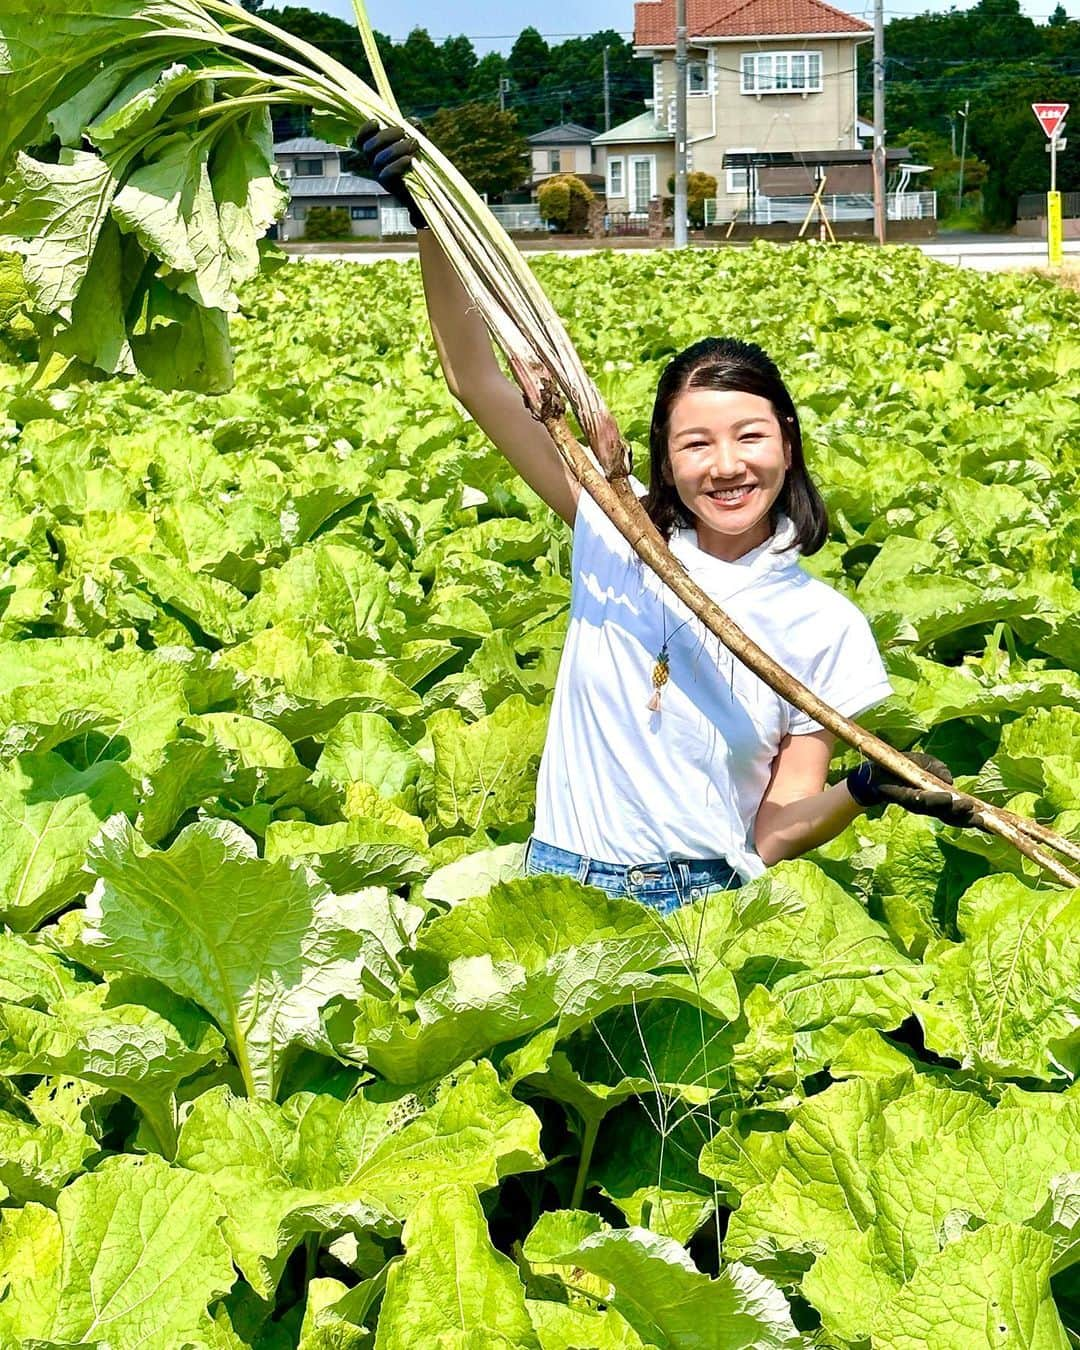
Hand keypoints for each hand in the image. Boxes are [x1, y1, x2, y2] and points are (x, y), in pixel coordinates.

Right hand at [355, 119, 426, 229]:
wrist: (428, 187)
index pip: (361, 139)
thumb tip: (412, 122)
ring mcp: (380, 176)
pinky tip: (409, 159)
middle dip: (386, 136)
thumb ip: (414, 128)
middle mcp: (373, 162)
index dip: (365, 130)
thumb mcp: (417, 139)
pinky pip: (388, 175)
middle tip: (402, 131)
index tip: (376, 122)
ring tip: (413, 143)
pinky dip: (398, 165)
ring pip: (379, 160)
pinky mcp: (389, 187)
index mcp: (375, 149)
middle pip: (369, 147)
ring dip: (396, 148)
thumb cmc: (419, 159)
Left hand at [845, 751, 979, 828]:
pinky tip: (947, 798)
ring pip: (937, 810)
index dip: (973, 820)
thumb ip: (937, 768)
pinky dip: (933, 800)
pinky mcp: (901, 797)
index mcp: (936, 801)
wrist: (871, 771)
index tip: (993, 826)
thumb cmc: (901, 767)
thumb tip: (949, 780)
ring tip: (968, 807)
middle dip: (966, 819)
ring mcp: (915, 804)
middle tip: (983, 819)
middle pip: (950, 817)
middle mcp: (927, 806)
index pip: (957, 814)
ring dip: (953, 810)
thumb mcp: (923, 762)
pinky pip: (918, 800)